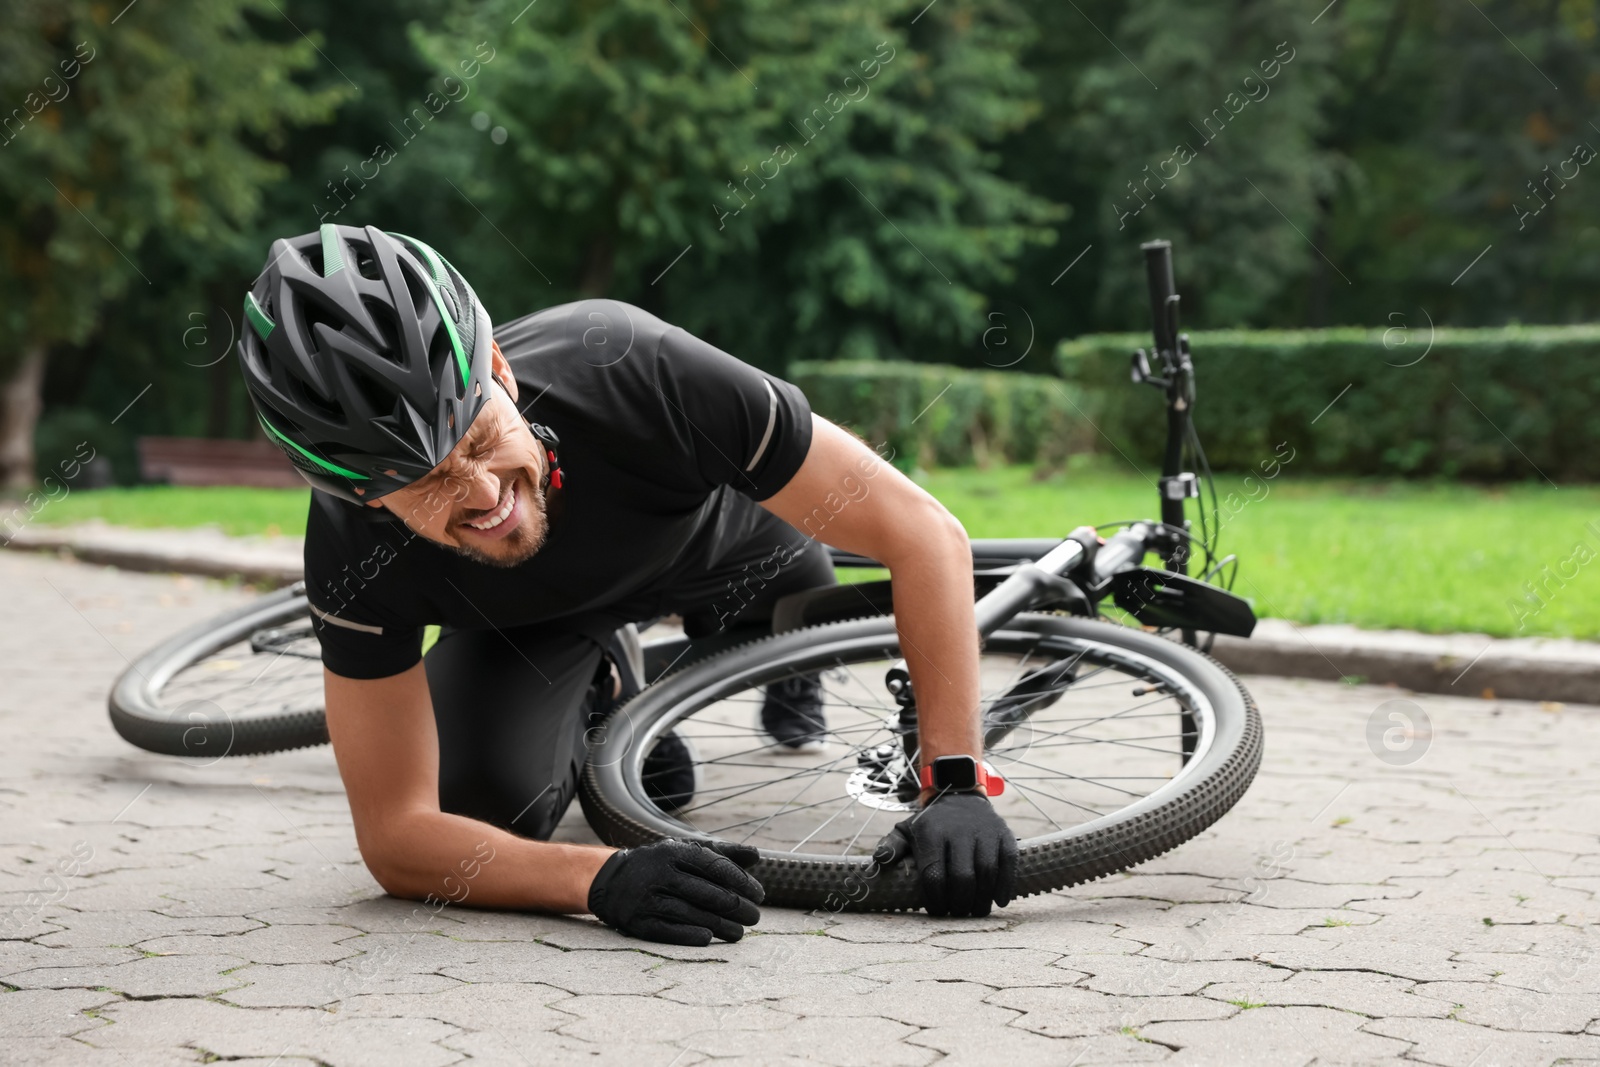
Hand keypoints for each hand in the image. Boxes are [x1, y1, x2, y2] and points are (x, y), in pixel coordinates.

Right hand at [586, 839, 763, 945]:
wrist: (610, 882)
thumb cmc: (659, 865)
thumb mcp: (684, 851)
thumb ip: (721, 852)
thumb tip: (756, 855)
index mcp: (674, 852)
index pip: (715, 866)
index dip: (741, 881)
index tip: (759, 894)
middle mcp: (661, 875)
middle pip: (707, 894)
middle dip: (737, 907)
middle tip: (754, 916)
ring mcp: (648, 900)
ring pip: (693, 915)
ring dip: (722, 926)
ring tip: (740, 932)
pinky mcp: (640, 923)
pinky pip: (671, 931)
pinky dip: (692, 935)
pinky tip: (710, 937)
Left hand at [872, 791, 1017, 916]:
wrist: (960, 797)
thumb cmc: (930, 824)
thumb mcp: (906, 830)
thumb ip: (892, 845)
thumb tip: (880, 860)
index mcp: (932, 832)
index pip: (934, 874)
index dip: (936, 899)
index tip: (937, 911)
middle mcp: (959, 830)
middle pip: (962, 876)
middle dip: (960, 903)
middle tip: (958, 914)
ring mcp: (984, 831)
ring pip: (987, 871)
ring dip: (982, 898)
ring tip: (976, 912)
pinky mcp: (1004, 834)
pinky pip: (1008, 862)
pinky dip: (1005, 885)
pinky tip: (999, 901)